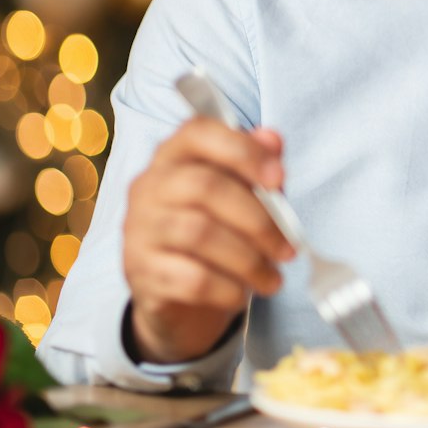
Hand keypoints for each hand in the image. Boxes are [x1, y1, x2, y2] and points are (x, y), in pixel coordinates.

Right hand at [121, 119, 294, 364]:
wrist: (174, 292)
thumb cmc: (215, 227)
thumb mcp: (240, 192)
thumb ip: (256, 166)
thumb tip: (272, 139)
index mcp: (173, 156)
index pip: (198, 132)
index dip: (243, 150)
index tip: (280, 178)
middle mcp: (148, 187)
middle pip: (205, 187)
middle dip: (258, 220)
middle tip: (289, 249)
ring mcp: (138, 230)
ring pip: (198, 234)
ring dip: (248, 261)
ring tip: (273, 279)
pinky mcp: (140, 272)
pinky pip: (190, 279)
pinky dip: (226, 289)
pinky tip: (242, 294)